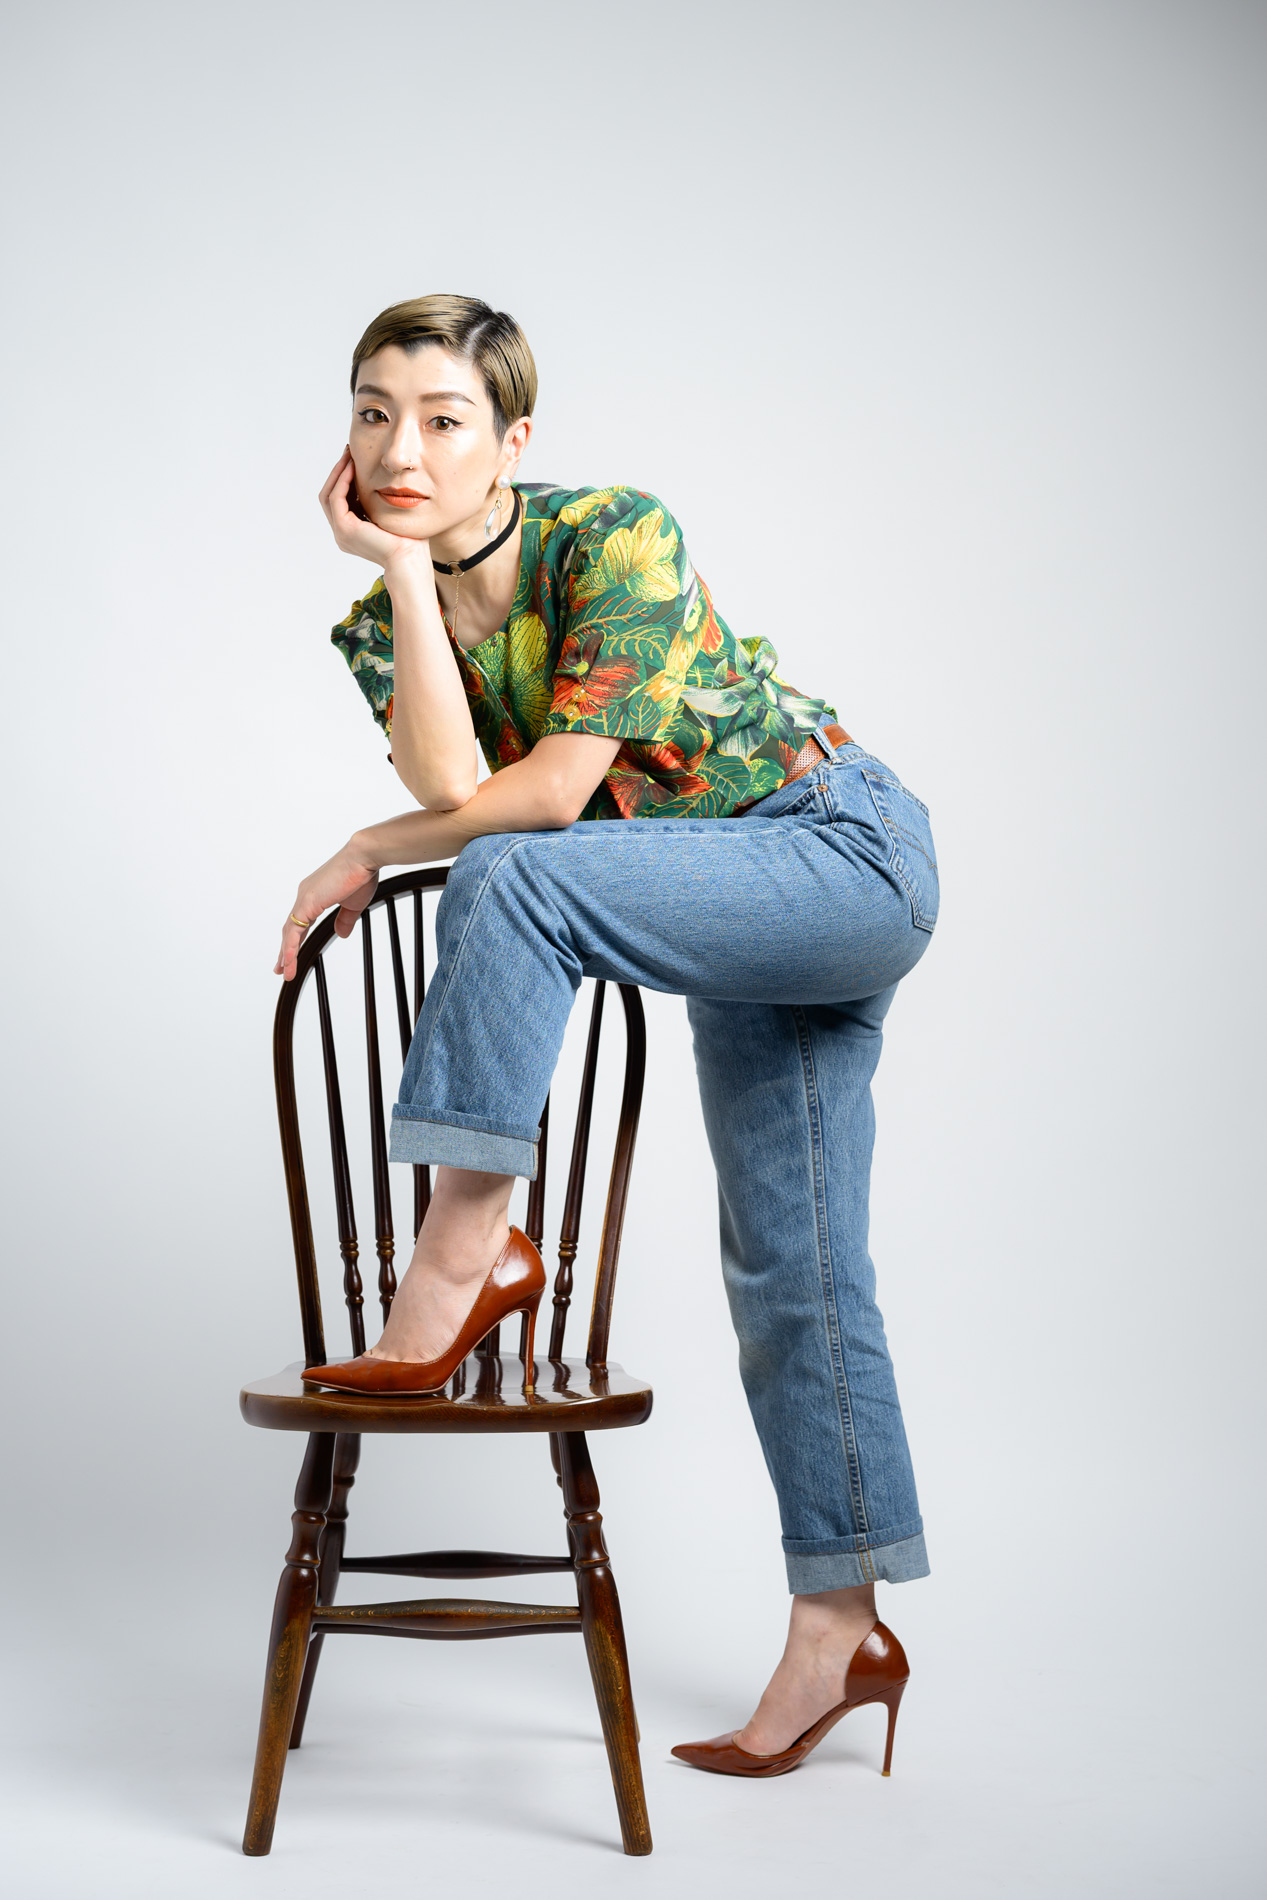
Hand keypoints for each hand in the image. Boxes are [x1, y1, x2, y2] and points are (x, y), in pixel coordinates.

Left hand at [275, 843, 379, 981]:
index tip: (291, 956)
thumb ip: (344, 920)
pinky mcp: (307, 902)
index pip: (300, 924)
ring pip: (290, 932)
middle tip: (281, 969)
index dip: (295, 942)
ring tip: (285, 973)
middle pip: (290, 929)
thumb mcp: (353, 905)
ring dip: (286, 954)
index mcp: (314, 895)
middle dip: (285, 951)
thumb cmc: (361, 874)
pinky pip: (295, 929)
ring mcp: (304, 899)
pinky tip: (288, 960)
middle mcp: (305, 896)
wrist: (364, 858)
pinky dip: (291, 946)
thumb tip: (341, 935)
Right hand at [319, 448, 432, 573]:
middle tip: (348, 452)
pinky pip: (336, 498)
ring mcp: (340, 532)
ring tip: (349, 456)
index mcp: (351, 532)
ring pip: (329, 495)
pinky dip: (342, 481)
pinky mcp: (344, 528)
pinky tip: (352, 467)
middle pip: (329, 496)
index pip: (340, 500)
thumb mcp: (387, 515)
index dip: (343, 479)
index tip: (353, 459)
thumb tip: (378, 479)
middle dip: (338, 472)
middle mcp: (342, 533)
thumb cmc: (407, 540)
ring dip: (338, 473)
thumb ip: (377, 502)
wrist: (410, 558)